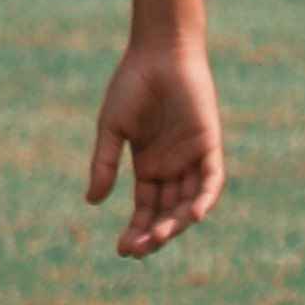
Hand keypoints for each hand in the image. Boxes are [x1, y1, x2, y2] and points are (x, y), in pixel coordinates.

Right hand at [84, 24, 222, 255]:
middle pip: (166, 212)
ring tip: (158, 238)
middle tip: (137, 250)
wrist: (158, 54)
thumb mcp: (112, 129)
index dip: (135, 231)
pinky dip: (205, 198)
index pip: (145, 209)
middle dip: (153, 234)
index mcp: (148, 166)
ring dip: (176, 223)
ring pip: (188, 202)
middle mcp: (172, 168)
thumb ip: (104, 164)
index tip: (121, 250)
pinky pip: (211, 180)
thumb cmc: (131, 86)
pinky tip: (194, 215)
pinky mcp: (209, 146)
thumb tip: (92, 202)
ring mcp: (192, 159)